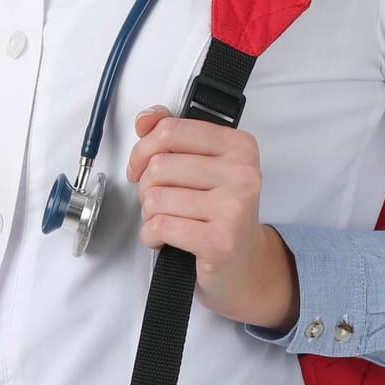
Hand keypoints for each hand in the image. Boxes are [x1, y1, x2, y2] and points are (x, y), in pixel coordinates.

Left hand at [126, 105, 299, 333]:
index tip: (141, 166)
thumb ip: (174, 136)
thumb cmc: (219, 214)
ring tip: (166, 220)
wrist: (244, 266)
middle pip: (160, 166)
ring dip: (150, 213)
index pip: (171, 130)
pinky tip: (164, 239)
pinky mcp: (220, 241)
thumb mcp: (202, 166)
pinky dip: (151, 235)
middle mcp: (243, 173)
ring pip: (157, 197)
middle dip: (146, 187)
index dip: (143, 149)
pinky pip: (161, 226)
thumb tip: (146, 118)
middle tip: (158, 201)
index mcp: (239, 146)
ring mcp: (234, 208)